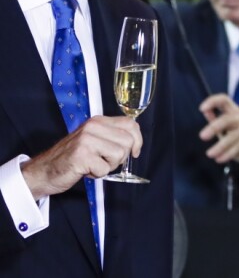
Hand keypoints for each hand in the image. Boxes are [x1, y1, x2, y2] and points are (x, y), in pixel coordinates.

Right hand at [21, 116, 141, 200]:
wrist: (44, 171)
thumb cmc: (72, 157)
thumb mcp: (93, 140)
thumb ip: (112, 136)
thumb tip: (135, 143)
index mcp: (98, 121)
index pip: (130, 124)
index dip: (138, 140)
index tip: (135, 152)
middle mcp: (93, 126)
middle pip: (127, 141)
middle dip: (121, 157)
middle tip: (104, 161)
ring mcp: (87, 140)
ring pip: (119, 155)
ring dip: (109, 166)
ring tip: (94, 165)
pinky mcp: (82, 155)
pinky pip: (104, 169)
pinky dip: (98, 174)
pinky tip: (85, 170)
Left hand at [199, 94, 238, 171]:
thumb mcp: (228, 130)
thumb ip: (217, 121)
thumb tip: (205, 111)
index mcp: (236, 111)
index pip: (225, 100)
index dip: (213, 101)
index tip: (201, 108)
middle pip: (227, 118)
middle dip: (214, 127)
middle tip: (202, 136)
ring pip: (233, 135)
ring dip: (220, 145)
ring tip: (210, 154)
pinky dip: (229, 153)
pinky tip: (221, 158)